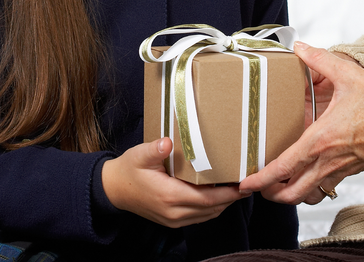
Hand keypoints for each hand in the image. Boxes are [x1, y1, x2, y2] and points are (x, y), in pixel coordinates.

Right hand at [102, 138, 246, 227]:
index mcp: (169, 196)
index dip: (228, 193)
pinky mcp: (173, 221)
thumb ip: (154, 149)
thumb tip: (166, 143)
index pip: (207, 199)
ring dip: (224, 203)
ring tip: (239, 187)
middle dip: (232, 198)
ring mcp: (174, 219)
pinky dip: (212, 207)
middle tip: (249, 182)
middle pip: (212, 208)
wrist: (113, 190)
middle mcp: (174, 212)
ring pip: (207, 215)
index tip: (244, 184)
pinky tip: (220, 194)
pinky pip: (199, 217)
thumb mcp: (138, 155)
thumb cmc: (129, 170)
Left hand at [240, 42, 363, 205]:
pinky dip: (310, 188)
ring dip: (289, 195)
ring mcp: (340, 169)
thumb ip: (319, 59)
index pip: (284, 167)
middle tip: (256, 187)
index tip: (246, 182)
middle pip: (292, 193)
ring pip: (308, 195)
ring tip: (277, 185)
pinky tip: (305, 174)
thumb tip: (300, 47)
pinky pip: (325, 187)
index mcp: (321, 139)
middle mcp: (328, 160)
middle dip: (270, 194)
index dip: (262, 178)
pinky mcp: (351, 171)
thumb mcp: (347, 74)